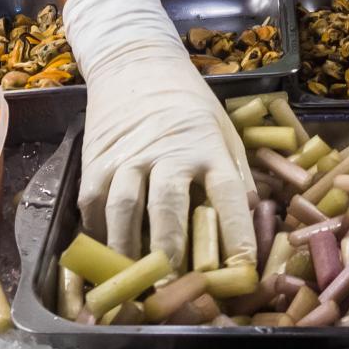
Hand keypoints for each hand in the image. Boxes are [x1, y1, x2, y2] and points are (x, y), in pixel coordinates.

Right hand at [65, 0, 256, 265]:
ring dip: (129, 250)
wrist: (135, 63)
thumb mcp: (224, 130)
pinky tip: (109, 255)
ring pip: (124, 210)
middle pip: (169, 205)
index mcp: (207, 145)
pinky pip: (94, 206)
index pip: (228, 193)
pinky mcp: (95, 163)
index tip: (244, 270)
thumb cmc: (188, 104)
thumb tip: (253, 223)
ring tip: (136, 281)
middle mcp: (167, 152)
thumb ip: (236, 175)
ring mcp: (127, 158)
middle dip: (172, 249)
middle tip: (175, 284)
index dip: (237, 234)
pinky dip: (101, 235)